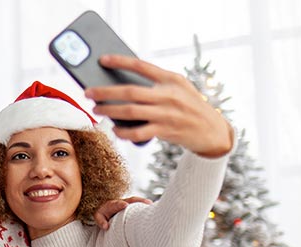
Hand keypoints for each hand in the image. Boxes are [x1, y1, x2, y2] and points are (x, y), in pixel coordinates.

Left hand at [85, 55, 232, 157]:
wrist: (211, 130)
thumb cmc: (189, 106)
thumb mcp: (179, 88)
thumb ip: (157, 85)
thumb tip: (122, 86)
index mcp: (171, 79)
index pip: (142, 66)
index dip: (121, 62)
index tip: (102, 60)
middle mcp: (168, 95)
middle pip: (130, 91)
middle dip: (105, 91)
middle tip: (88, 92)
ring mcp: (166, 114)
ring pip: (130, 111)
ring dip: (109, 111)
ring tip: (96, 110)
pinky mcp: (165, 130)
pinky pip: (138, 132)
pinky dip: (124, 132)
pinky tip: (115, 129)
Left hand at [94, 196, 152, 229]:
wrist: (104, 208)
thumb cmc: (102, 214)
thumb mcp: (98, 217)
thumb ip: (100, 221)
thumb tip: (106, 227)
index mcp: (112, 204)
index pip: (117, 203)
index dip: (120, 204)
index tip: (125, 205)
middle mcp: (121, 202)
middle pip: (131, 200)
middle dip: (138, 200)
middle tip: (147, 202)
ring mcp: (128, 203)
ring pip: (136, 201)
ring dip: (144, 202)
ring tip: (152, 205)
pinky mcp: (132, 206)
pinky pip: (138, 204)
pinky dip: (144, 205)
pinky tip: (152, 209)